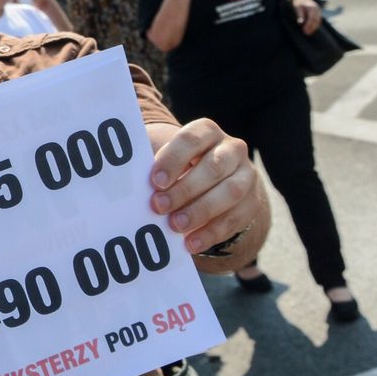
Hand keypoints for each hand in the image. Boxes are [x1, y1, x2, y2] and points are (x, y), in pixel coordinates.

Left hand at [148, 119, 260, 254]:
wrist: (214, 179)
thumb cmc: (179, 166)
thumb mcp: (167, 159)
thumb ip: (151, 164)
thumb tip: (124, 177)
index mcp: (207, 131)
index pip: (191, 139)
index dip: (173, 159)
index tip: (154, 181)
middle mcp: (232, 149)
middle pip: (213, 167)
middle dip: (185, 189)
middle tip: (159, 207)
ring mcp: (247, 175)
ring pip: (230, 192)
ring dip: (200, 211)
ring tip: (174, 226)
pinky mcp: (253, 202)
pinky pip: (236, 218)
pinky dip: (212, 232)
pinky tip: (191, 244)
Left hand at [291, 0, 321, 34]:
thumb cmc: (298, 1)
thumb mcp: (297, 7)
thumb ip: (300, 14)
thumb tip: (300, 22)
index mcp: (312, 8)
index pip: (311, 19)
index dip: (308, 26)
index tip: (304, 31)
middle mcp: (316, 8)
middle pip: (316, 20)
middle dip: (312, 28)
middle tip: (306, 33)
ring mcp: (318, 9)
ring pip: (318, 20)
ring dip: (314, 27)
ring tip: (308, 32)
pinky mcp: (317, 11)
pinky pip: (318, 19)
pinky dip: (315, 24)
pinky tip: (311, 28)